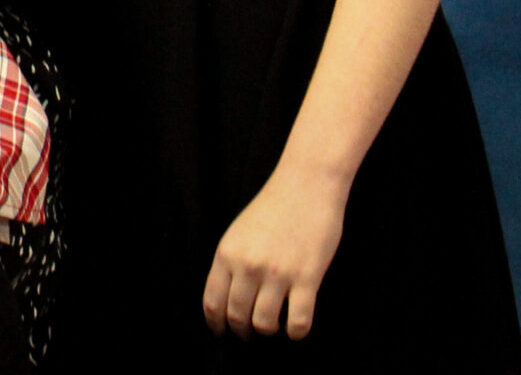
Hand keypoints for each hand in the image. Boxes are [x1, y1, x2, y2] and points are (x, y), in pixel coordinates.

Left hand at [202, 165, 347, 339]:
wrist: (306, 185)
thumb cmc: (273, 207)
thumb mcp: (239, 232)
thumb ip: (231, 263)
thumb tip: (226, 298)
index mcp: (227, 254)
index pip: (213, 301)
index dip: (216, 323)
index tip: (221, 333)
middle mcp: (248, 266)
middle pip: (237, 316)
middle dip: (241, 331)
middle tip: (248, 335)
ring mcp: (278, 273)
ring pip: (265, 323)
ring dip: (267, 331)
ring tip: (273, 328)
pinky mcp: (307, 277)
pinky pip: (298, 321)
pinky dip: (296, 332)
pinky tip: (296, 329)